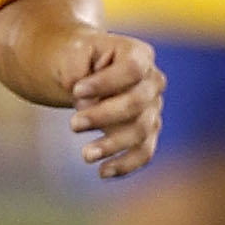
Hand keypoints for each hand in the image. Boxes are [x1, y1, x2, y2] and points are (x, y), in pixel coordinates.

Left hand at [60, 30, 162, 179]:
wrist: (81, 74)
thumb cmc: (78, 59)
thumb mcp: (72, 51)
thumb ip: (76, 66)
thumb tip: (86, 101)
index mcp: (139, 55)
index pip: (132, 70)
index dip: (106, 83)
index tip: (75, 91)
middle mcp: (153, 82)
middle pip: (137, 103)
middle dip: (104, 116)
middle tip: (73, 125)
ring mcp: (153, 109)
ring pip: (140, 131)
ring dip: (112, 145)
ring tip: (85, 155)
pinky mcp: (147, 133)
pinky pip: (144, 153)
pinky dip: (125, 165)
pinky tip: (103, 172)